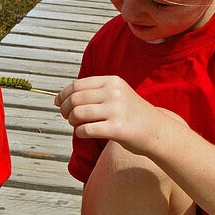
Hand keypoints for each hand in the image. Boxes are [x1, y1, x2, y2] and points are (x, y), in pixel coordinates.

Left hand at [56, 75, 179, 155]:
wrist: (156, 130)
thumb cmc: (131, 114)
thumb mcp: (117, 94)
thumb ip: (95, 92)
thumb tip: (64, 97)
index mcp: (112, 81)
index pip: (78, 85)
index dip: (63, 95)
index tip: (58, 103)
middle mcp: (114, 93)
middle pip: (75, 99)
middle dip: (65, 110)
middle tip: (67, 117)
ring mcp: (116, 110)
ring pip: (78, 114)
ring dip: (72, 121)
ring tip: (76, 125)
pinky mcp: (117, 129)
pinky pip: (86, 130)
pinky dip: (80, 133)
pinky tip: (84, 133)